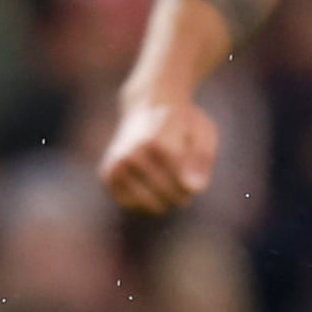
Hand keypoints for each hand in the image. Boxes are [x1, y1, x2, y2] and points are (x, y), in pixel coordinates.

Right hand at [98, 95, 219, 213]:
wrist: (146, 106)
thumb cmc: (181, 123)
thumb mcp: (203, 132)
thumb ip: (202, 159)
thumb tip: (193, 189)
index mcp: (156, 141)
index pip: (181, 183)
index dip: (192, 183)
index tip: (194, 169)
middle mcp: (132, 154)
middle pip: (168, 195)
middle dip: (183, 192)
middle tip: (183, 175)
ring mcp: (117, 166)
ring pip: (153, 205)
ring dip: (167, 199)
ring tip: (169, 180)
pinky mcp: (108, 176)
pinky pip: (135, 205)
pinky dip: (147, 201)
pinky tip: (151, 183)